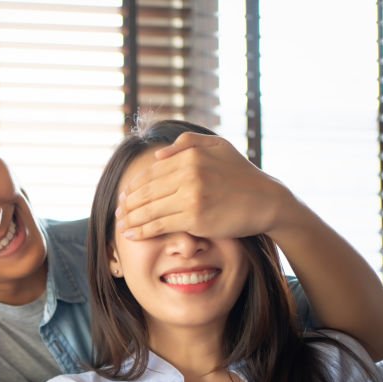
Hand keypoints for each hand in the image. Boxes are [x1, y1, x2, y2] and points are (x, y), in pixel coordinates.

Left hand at [116, 132, 289, 241]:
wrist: (266, 201)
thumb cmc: (241, 176)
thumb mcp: (218, 147)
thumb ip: (188, 145)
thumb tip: (157, 154)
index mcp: (191, 155)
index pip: (152, 172)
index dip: (135, 186)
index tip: (124, 196)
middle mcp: (189, 173)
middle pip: (147, 190)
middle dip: (128, 203)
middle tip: (117, 212)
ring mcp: (191, 196)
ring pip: (150, 208)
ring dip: (130, 218)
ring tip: (121, 224)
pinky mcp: (194, 217)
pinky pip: (160, 224)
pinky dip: (142, 230)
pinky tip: (132, 235)